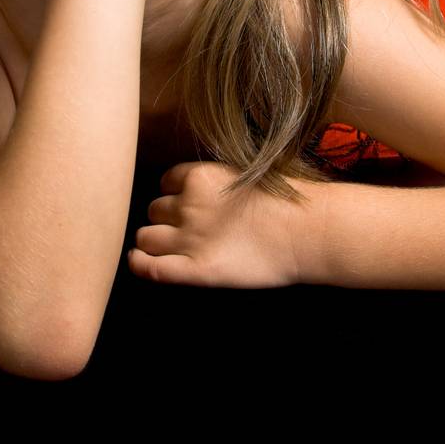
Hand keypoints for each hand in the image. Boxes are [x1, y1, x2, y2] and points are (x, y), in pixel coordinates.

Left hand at [127, 160, 310, 288]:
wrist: (306, 231)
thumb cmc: (286, 202)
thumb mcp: (246, 173)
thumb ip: (216, 181)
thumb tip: (203, 189)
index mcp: (201, 176)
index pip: (167, 181)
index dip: (172, 193)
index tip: (183, 203)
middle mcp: (189, 205)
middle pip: (154, 208)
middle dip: (164, 218)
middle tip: (183, 229)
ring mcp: (189, 238)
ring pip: (146, 235)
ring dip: (152, 240)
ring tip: (164, 247)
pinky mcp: (195, 270)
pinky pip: (150, 267)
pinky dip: (139, 264)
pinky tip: (138, 261)